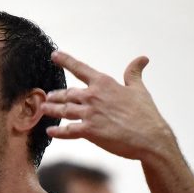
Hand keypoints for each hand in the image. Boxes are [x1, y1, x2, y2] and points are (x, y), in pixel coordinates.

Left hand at [41, 51, 178, 161]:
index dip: (66, 60)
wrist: (150, 137)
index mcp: (104, 83)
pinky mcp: (89, 131)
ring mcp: (89, 114)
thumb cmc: (146, 113)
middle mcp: (93, 96)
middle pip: (68, 94)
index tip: (54, 54)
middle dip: (56, 95)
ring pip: (63, 110)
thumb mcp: (139, 89)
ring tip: (43, 109)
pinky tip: (50, 131)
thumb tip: (142, 58)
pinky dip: (58, 132)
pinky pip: (68, 131)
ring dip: (52, 110)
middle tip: (48, 96)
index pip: (80, 68)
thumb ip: (133, 74)